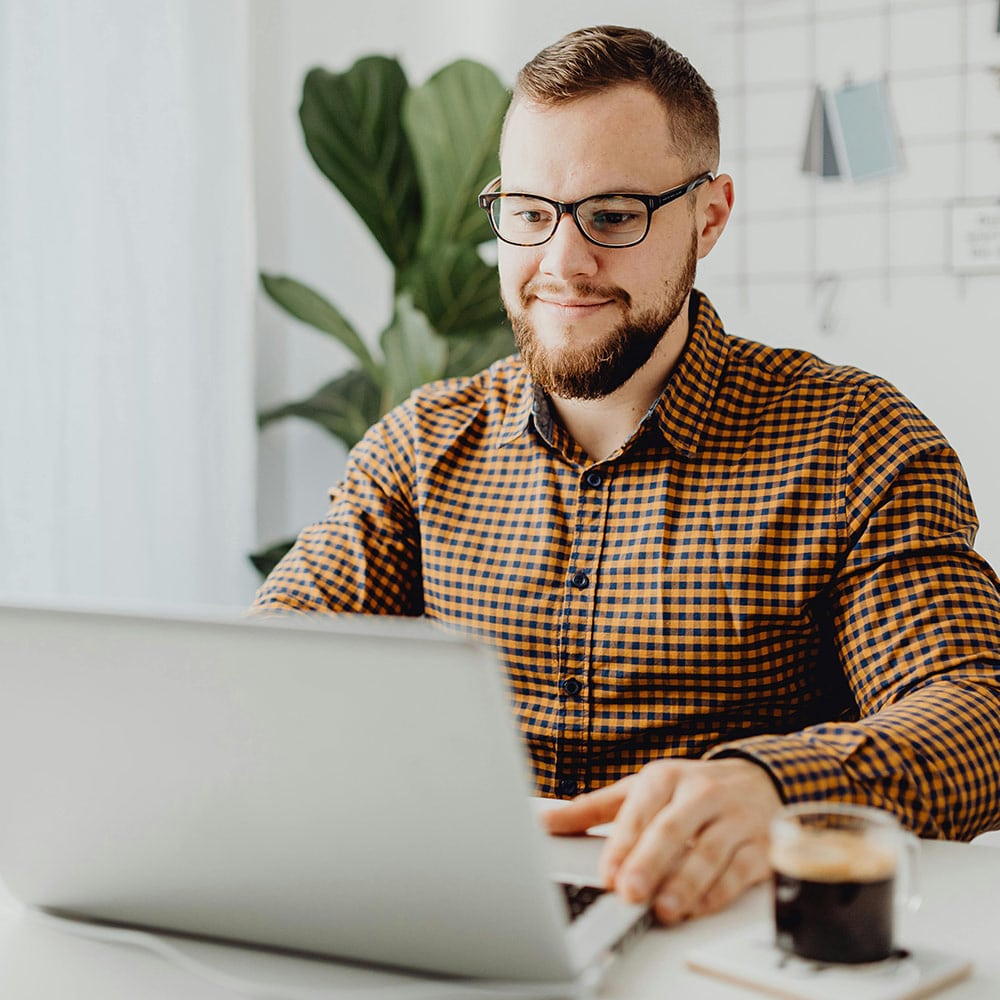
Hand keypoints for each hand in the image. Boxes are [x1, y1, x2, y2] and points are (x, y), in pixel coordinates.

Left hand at [543, 758, 780, 924]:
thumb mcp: (640, 790)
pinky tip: (700, 906)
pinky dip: (720, 891)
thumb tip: (546, 822)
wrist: (758, 779)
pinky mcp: (759, 843)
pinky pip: (741, 869)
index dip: (622, 845)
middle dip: (650, 863)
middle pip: (672, 829)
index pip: (639, 812)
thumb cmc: (690, 789)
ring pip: (710, 851)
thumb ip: (594, 808)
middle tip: (631, 892)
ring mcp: (733, 817)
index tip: (608, 875)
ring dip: (687, 883)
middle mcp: (700, 793)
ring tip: (665, 907)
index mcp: (666, 777)